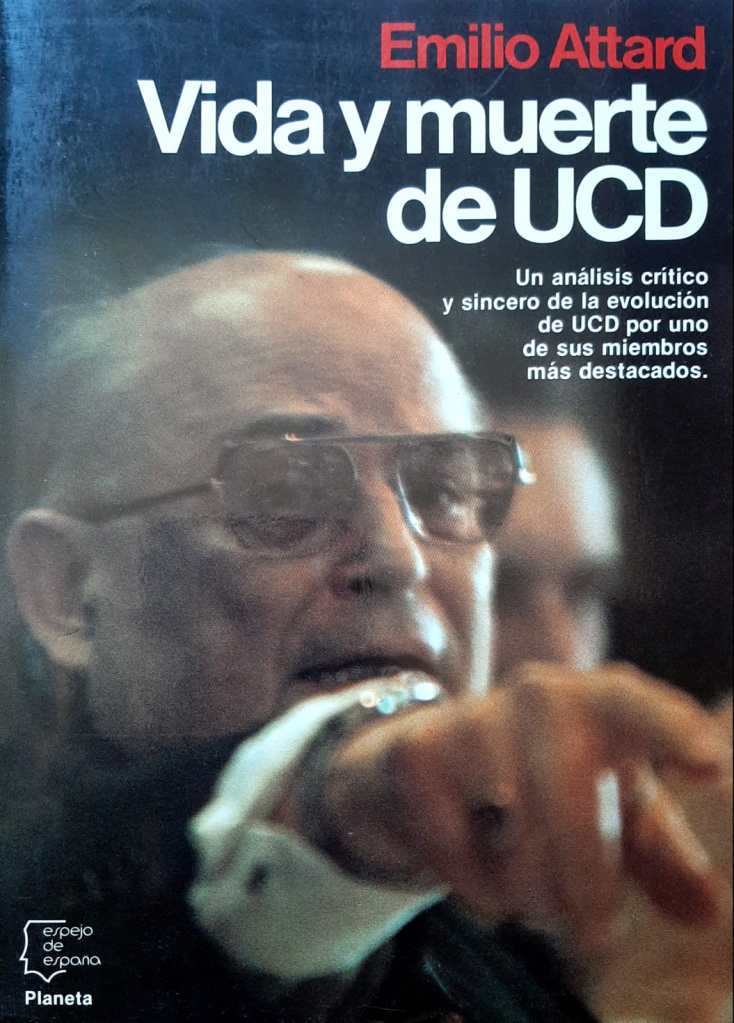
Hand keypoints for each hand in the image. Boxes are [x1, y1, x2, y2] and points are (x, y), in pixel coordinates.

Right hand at [317, 663, 729, 954]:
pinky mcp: (419, 753)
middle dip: (586, 887)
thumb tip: (705, 910)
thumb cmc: (545, 782)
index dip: (673, 731)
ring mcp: (474, 717)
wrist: (430, 760)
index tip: (711, 765)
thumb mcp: (610, 811)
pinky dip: (476, 888)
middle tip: (594, 937)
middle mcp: (539, 695)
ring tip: (531, 894)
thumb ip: (661, 857)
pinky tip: (477, 872)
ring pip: (516, 838)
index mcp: (601, 702)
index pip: (638, 706)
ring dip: (531, 894)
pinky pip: (458, 854)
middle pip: (572, 806)